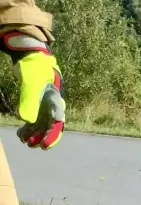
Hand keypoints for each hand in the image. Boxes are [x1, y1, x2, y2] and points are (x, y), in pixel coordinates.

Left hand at [1, 32, 64, 148]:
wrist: (32, 58)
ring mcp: (45, 107)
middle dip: (40, 138)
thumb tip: (26, 121)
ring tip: (22, 140)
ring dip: (32, 134)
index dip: (51, 136)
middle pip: (49, 128)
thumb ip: (29, 102)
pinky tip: (20, 133)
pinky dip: (27, 128)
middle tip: (30, 145)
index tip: (43, 146)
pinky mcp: (37, 106)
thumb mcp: (30, 84)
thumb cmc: (34, 69)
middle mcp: (52, 107)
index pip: (57, 124)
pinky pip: (34, 121)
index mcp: (55, 102)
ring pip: (41, 126)